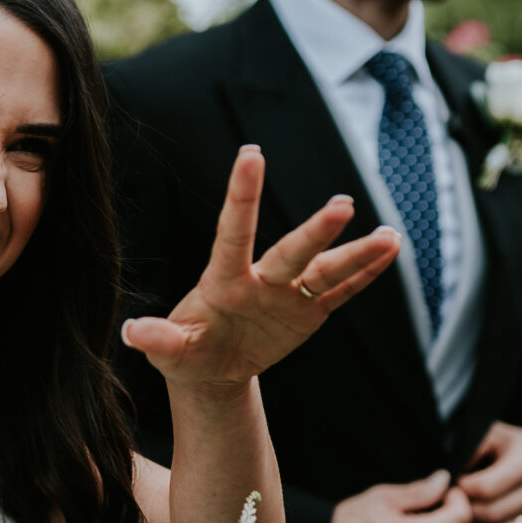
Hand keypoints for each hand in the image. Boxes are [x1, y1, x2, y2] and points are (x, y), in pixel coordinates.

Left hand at [123, 145, 399, 389]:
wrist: (213, 369)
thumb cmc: (186, 354)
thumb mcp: (170, 354)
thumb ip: (157, 340)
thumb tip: (131, 333)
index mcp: (223, 282)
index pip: (233, 233)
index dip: (242, 196)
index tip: (251, 153)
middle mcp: (261, 279)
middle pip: (292, 253)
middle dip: (316, 232)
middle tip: (342, 205)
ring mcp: (288, 295)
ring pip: (326, 271)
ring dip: (357, 254)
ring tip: (390, 236)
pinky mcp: (308, 313)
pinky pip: (340, 292)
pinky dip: (365, 275)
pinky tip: (390, 251)